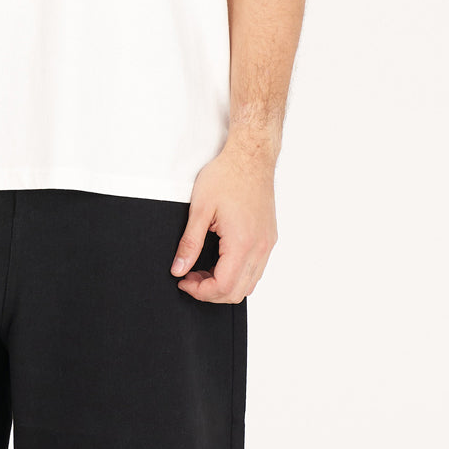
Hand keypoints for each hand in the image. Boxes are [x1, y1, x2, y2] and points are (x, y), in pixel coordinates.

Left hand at [170, 143, 278, 302]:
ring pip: (249, 284)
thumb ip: (189, 243)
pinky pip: (256, 269)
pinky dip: (238, 274)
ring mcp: (267, 244)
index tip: (184, 281)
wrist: (251, 156)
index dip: (200, 291)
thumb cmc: (228, 175)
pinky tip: (222, 260)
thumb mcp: (200, 208)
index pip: (223, 287)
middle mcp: (260, 248)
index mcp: (242, 243)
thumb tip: (179, 269)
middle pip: (237, 292)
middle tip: (190, 276)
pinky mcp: (269, 238)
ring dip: (225, 284)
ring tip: (204, 268)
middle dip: (210, 292)